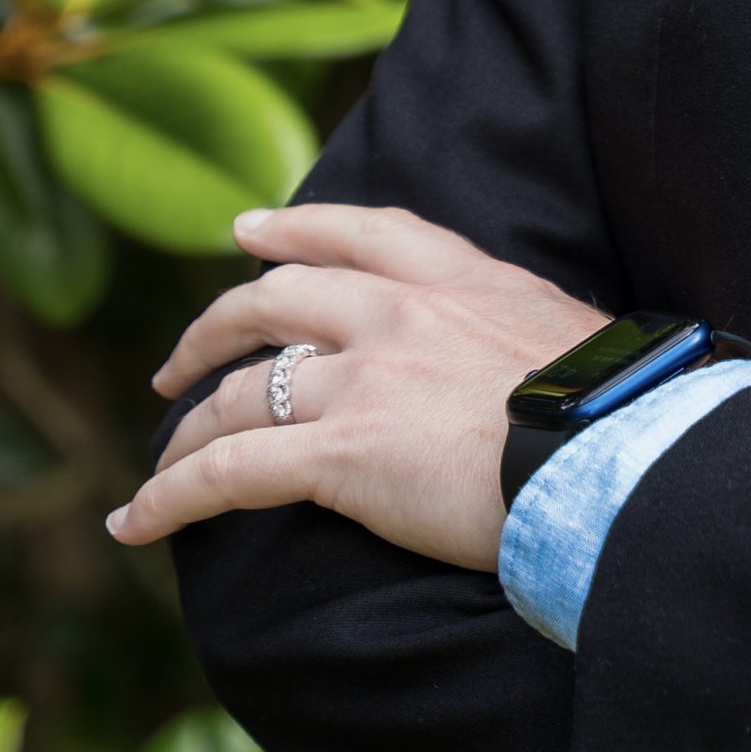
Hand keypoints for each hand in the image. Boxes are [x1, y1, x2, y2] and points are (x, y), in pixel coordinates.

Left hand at [106, 203, 603, 570]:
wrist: (611, 454)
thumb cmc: (614, 410)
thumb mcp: (566, 332)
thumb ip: (516, 330)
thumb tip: (522, 361)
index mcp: (463, 278)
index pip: (362, 233)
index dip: (295, 228)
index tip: (248, 231)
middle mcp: (399, 313)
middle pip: (275, 298)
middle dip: (214, 328)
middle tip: (179, 363)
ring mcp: (363, 378)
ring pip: (239, 392)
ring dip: (187, 427)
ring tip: (160, 460)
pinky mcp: (338, 452)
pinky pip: (227, 471)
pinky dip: (170, 496)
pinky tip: (136, 522)